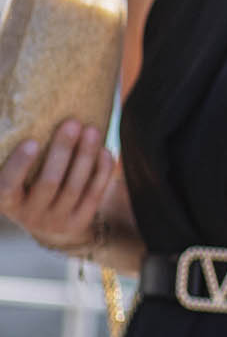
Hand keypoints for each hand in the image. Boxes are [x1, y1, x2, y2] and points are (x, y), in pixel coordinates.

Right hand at [0, 120, 116, 254]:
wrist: (52, 225)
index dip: (19, 165)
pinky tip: (105, 150)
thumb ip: (21, 158)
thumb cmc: (30, 186)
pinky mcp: (79, 223)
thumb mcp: (19, 180)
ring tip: (91, 130)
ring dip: (85, 156)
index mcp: (8, 202)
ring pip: (75, 187)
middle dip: (62, 150)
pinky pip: (94, 195)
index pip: (7, 187)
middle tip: (72, 122)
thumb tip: (26, 112)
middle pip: (49, 182)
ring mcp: (55, 222)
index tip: (32, 141)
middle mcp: (29, 216)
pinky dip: (101, 171)